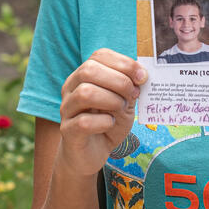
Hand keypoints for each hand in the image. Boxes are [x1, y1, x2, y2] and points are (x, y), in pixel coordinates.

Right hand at [57, 48, 146, 177]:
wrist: (91, 153)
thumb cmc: (107, 123)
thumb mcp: (123, 102)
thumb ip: (129, 88)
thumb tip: (141, 75)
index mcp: (84, 76)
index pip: (99, 56)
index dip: (123, 63)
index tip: (142, 76)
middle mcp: (71, 88)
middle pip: (88, 70)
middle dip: (118, 80)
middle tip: (132, 94)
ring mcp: (66, 109)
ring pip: (84, 93)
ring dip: (111, 100)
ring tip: (120, 108)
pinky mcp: (68, 131)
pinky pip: (84, 122)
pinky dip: (103, 122)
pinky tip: (109, 124)